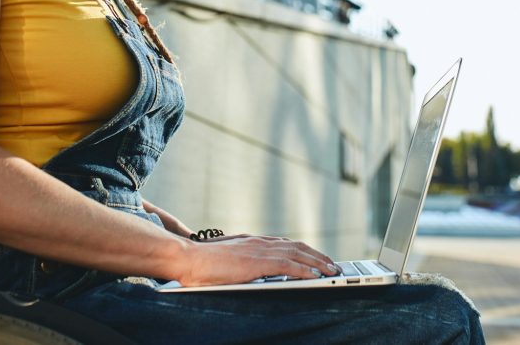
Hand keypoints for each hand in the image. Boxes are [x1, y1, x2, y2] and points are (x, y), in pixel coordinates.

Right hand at [178, 235, 340, 285]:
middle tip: (333, 264)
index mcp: (252, 242)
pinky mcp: (257, 262)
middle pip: (296, 246)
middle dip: (317, 255)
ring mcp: (259, 250)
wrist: (187, 258)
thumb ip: (242, 261)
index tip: (317, 257)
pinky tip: (315, 276)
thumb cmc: (201, 263)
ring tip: (331, 270)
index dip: (304, 251)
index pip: (286, 244)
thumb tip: (250, 269)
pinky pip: (287, 266)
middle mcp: (259, 242)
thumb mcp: (227, 259)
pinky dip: (304, 270)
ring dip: (317, 262)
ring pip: (297, 254)